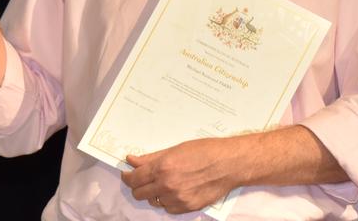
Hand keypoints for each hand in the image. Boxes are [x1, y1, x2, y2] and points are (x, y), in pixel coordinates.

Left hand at [121, 137, 243, 213]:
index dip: (128, 177)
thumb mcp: (176, 149)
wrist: (230, 164)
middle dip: (138, 186)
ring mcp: (177, 199)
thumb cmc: (206, 151)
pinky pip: (168, 208)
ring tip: (167, 182)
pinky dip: (168, 201)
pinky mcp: (186, 208)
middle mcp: (167, 185)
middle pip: (139, 193)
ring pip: (154, 201)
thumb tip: (132, 160)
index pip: (134, 178)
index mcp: (163, 167)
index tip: (127, 175)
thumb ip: (152, 158)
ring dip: (155, 193)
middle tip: (144, 179)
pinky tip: (177, 190)